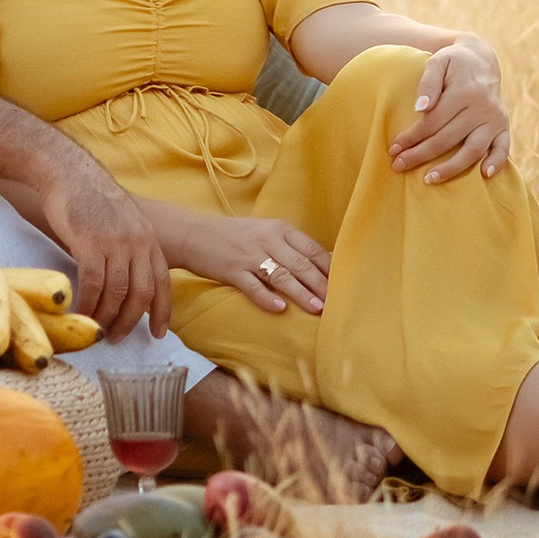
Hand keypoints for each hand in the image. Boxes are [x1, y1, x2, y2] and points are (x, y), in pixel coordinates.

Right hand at [41, 163, 173, 341]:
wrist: (70, 173)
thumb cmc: (93, 199)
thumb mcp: (124, 222)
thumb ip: (130, 248)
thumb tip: (127, 284)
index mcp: (148, 239)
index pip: (162, 282)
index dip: (162, 311)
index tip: (156, 333)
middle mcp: (137, 242)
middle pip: (141, 294)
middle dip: (130, 321)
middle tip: (116, 337)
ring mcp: (114, 243)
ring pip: (117, 293)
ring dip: (106, 317)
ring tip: (97, 329)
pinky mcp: (90, 244)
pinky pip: (93, 284)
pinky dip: (88, 303)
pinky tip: (80, 313)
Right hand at [160, 210, 329, 314]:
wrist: (192, 233)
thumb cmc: (233, 236)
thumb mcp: (264, 232)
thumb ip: (289, 246)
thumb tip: (322, 265)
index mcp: (279, 228)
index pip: (312, 249)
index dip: (330, 268)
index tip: (346, 285)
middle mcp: (267, 239)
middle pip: (301, 264)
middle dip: (321, 284)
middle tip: (337, 302)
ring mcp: (249, 255)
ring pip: (282, 276)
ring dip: (301, 293)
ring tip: (317, 308)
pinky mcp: (232, 270)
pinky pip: (253, 286)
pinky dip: (267, 298)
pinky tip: (280, 309)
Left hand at [390, 37, 510, 183]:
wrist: (481, 59)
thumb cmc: (453, 62)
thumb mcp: (437, 62)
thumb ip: (427, 83)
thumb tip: (420, 108)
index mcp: (464, 92)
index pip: (432, 122)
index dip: (411, 137)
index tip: (393, 148)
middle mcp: (482, 107)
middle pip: (447, 139)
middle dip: (420, 155)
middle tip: (398, 165)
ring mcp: (495, 119)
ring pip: (473, 150)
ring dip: (451, 168)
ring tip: (428, 179)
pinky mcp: (503, 126)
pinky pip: (503, 148)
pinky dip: (496, 163)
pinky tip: (484, 177)